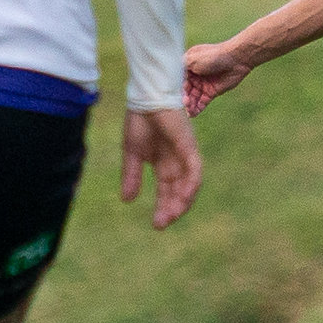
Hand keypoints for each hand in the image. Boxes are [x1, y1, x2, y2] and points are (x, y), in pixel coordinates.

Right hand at [121, 108, 202, 229]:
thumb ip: (131, 176)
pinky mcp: (189, 146)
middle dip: (172, 208)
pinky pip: (195, 169)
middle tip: (162, 224)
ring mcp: (185, 154)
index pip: (167, 190)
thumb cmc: (140, 120)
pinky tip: (184, 198)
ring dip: (183, 201)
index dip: (163, 207)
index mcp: (164, 164)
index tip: (156, 225)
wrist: (146, 97)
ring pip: (190, 183)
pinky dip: (191, 184)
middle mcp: (177, 162)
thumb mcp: (132, 153)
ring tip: (173, 215)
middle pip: (179, 191)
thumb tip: (126, 200)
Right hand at [183, 41, 251, 115]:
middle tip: (185, 103)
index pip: (179, 80)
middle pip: (185, 90)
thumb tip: (172, 78)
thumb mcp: (192, 59)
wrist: (235, 60)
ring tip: (189, 111)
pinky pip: (202, 102)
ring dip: (190, 105)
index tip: (176, 95)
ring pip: (193, 98)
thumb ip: (180, 68)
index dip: (177, 88)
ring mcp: (203, 84)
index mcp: (188, 66)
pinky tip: (193, 114)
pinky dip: (198, 108)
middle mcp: (194, 76)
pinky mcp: (212, 92)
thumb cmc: (213, 56)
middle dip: (184, 98)